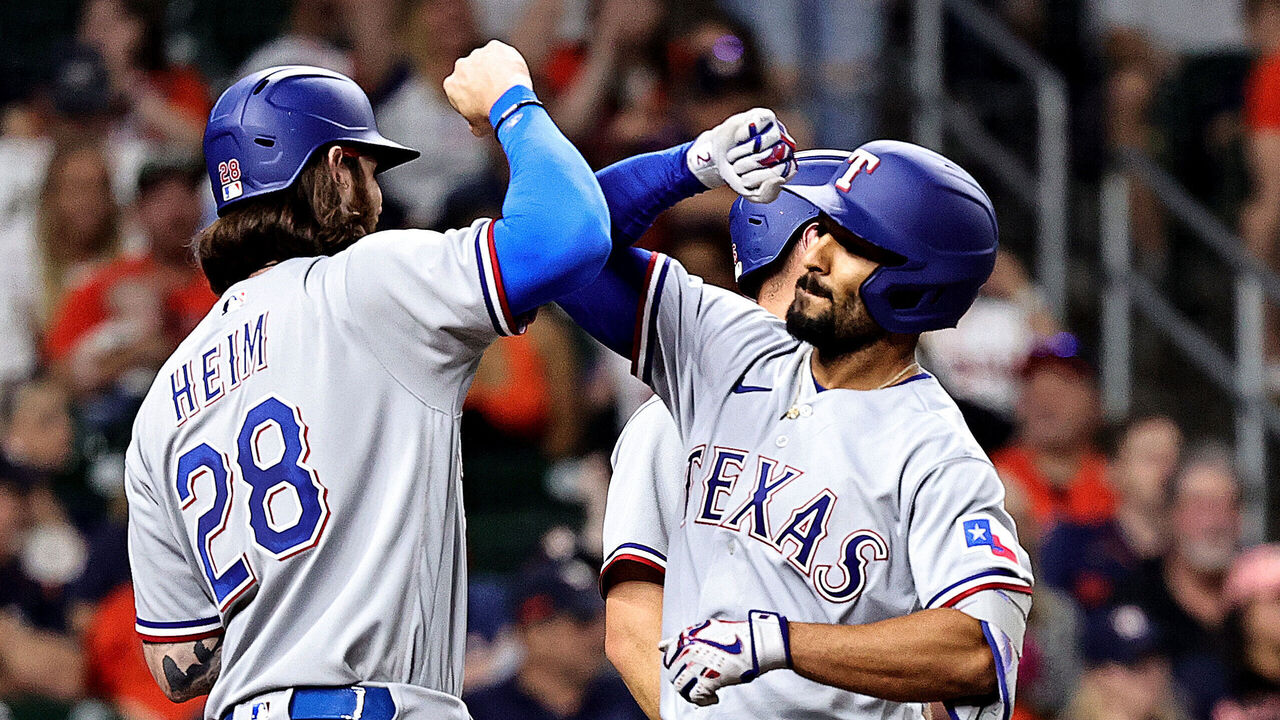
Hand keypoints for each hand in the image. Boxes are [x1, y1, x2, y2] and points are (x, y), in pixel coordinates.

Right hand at [443, 40, 533, 136]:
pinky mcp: (494, 46)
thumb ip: (474, 124)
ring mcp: (477, 55)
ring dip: (495, 68)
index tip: (482, 101)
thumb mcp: (479, 127)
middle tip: (497, 91)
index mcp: (451, 85)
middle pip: (472, 71)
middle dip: (482, 78)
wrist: (507, 100)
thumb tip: (475, 129)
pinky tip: (514, 72)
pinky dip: (508, 59)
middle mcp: (460, 66)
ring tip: (509, 83)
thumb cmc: (492, 115)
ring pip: (487, 60)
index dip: (471, 94)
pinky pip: (502, 52)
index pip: (459, 87)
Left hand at [659, 611, 790, 705]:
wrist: (756, 644)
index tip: (690, 673)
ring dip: (692, 693)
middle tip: (701, 683)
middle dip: (685, 682)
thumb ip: (682, 640)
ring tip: (706, 692)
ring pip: (681, 687)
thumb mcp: (704, 631)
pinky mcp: (707, 678)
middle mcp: (687, 649)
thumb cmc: (734, 637)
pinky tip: (714, 697)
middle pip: (673, 674)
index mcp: (686, 636)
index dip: (679, 668)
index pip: (669, 657)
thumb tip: (660, 647)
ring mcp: (696, 663)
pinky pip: (694, 697)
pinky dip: (704, 701)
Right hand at [687, 108, 796, 202]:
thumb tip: (778, 179)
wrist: (718, 157)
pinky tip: (739, 138)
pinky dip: (741, 135)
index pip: (780, 173)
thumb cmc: (739, 174)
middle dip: (746, 166)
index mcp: (787, 167)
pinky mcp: (764, 116)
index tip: (746, 178)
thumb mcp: (752, 193)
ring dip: (741, 151)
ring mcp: (776, 131)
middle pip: (769, 158)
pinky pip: (754, 126)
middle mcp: (785, 148)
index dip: (757, 178)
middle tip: (738, 166)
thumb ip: (767, 194)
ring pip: (760, 143)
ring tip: (736, 153)